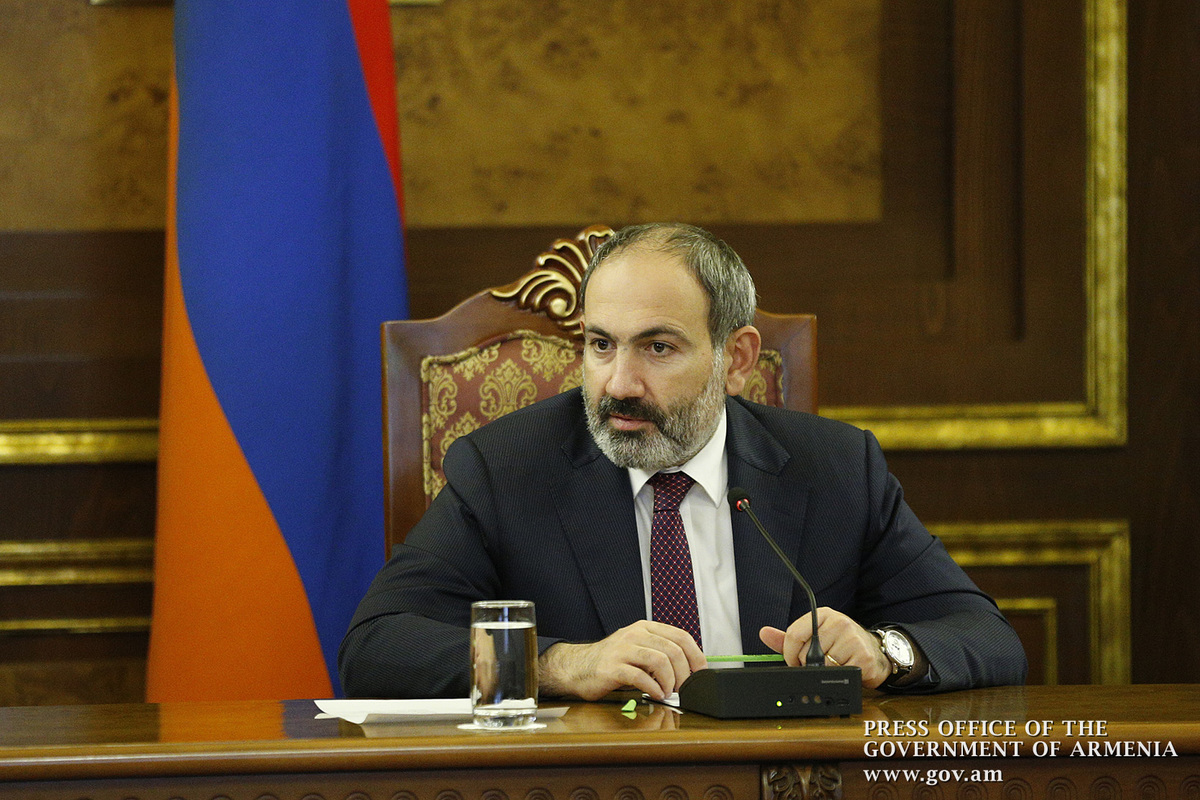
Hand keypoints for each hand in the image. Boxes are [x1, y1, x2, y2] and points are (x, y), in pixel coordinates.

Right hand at [538, 620, 706, 700]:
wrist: (578, 667)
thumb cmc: (613, 662)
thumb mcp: (638, 649)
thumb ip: (660, 652)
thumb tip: (691, 668)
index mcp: (645, 627)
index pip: (680, 636)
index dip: (696, 655)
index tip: (701, 672)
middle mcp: (634, 634)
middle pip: (673, 650)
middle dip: (684, 673)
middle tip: (683, 688)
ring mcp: (622, 649)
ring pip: (660, 660)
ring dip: (670, 681)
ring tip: (668, 692)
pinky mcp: (612, 667)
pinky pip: (640, 676)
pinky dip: (653, 687)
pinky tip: (655, 694)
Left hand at [759, 607, 891, 688]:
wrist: (875, 652)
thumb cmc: (841, 644)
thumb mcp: (815, 636)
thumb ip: (789, 638)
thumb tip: (764, 633)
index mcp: (823, 615)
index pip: (794, 634)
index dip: (789, 654)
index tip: (794, 661)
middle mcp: (839, 623)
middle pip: (806, 653)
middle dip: (809, 664)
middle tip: (823, 662)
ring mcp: (852, 639)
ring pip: (822, 666)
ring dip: (825, 672)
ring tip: (836, 664)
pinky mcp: (863, 657)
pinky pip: (839, 675)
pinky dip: (840, 677)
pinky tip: (847, 668)